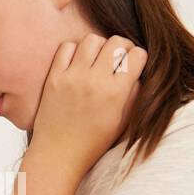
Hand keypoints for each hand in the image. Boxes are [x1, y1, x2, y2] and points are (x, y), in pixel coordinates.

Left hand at [29, 33, 146, 172]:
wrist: (59, 155)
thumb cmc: (93, 143)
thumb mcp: (123, 122)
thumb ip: (133, 95)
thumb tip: (136, 73)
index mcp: (116, 93)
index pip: (137, 55)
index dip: (139, 57)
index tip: (135, 64)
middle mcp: (95, 81)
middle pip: (116, 42)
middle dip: (122, 46)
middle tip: (118, 57)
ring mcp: (72, 77)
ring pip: (92, 40)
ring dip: (99, 46)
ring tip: (97, 59)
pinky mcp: (54, 77)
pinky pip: (67, 47)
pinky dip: (75, 50)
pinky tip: (78, 63)